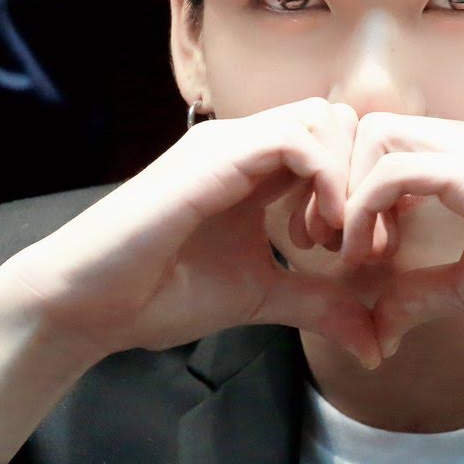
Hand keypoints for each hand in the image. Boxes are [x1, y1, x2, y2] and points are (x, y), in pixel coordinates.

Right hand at [0, 99, 384, 364]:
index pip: (334, 142)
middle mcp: (245, 144)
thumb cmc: (161, 293)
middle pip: (338, 119)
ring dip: (345, 179)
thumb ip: (320, 304)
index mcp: (256, 167)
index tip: (355, 250)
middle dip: (361, 178)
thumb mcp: (264, 296)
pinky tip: (311, 234)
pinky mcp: (214, 158)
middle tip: (346, 243)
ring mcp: (228, 145)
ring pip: (323, 119)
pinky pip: (296, 140)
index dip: (361, 189)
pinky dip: (324, 182)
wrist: (88, 302)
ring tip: (327, 241)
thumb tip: (375, 344)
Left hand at [334, 113, 463, 399]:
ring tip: (356, 256)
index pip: (391, 141)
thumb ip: (423, 290)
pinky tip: (372, 255)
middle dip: (342, 183)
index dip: (358, 189)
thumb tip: (378, 315)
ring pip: (379, 136)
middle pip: (375, 128)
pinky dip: (367, 209)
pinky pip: (397, 170)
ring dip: (350, 196)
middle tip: (338, 246)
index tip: (354, 249)